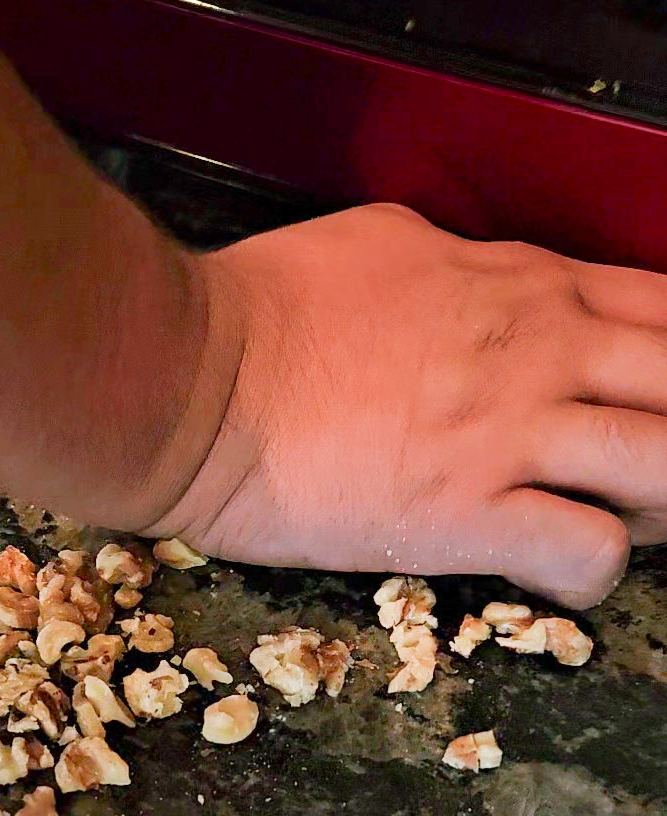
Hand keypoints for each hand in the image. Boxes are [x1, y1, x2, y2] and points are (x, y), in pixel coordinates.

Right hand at [156, 204, 666, 606]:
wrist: (194, 380)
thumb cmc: (266, 312)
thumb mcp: (387, 244)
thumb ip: (464, 267)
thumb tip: (482, 279)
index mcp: (525, 285)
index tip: (657, 394)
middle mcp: (540, 353)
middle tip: (646, 467)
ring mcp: (510, 436)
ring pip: (666, 467)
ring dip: (659, 503)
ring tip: (619, 520)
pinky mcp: (468, 517)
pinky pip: (586, 554)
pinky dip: (590, 571)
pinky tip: (555, 565)